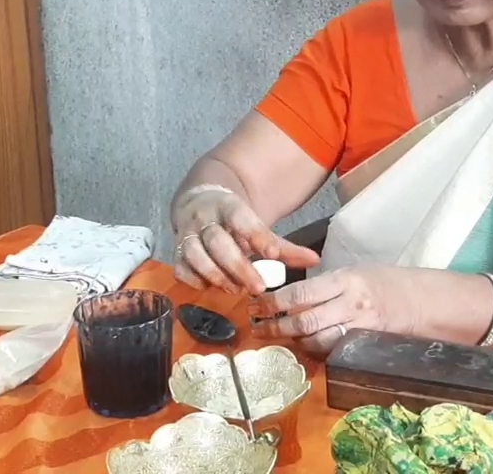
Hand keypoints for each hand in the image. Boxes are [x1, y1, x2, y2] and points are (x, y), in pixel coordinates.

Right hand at [171, 186, 319, 294]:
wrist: (200, 202)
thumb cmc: (235, 222)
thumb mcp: (258, 228)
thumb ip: (285, 247)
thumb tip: (315, 260)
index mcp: (228, 206)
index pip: (242, 218)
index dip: (256, 236)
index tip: (273, 256)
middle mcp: (205, 218)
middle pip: (218, 241)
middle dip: (237, 266)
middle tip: (258, 287)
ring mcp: (187, 233)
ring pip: (194, 253)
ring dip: (215, 274)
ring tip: (234, 290)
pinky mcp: (177, 250)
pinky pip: (179, 266)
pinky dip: (193, 279)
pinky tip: (209, 288)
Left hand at [248, 264, 421, 355]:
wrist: (419, 301)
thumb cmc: (382, 282)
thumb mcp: (352, 272)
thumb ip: (323, 285)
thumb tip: (288, 296)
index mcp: (344, 280)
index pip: (301, 293)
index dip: (274, 302)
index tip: (255, 305)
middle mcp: (350, 305)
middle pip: (305, 321)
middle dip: (276, 327)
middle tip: (257, 329)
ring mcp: (358, 328)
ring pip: (317, 341)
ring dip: (293, 342)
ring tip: (276, 337)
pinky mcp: (363, 346)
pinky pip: (332, 352)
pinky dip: (314, 351)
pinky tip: (302, 347)